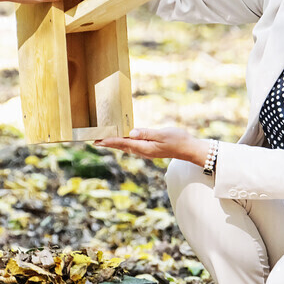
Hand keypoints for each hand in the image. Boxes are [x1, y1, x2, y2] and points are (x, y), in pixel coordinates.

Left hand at [95, 127, 211, 165]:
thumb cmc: (178, 140)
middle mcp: (143, 150)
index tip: (99, 140)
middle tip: (95, 141)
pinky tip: (121, 140)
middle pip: (122, 146)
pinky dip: (124, 143)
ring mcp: (146, 151)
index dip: (110, 141)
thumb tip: (131, 133)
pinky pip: (133, 146)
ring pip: (126, 147)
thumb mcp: (162, 134)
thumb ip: (146, 133)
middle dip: (108, 143)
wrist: (188, 149)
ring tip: (104, 141)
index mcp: (145, 147)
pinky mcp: (150, 149)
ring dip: (114, 143)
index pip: (123, 143)